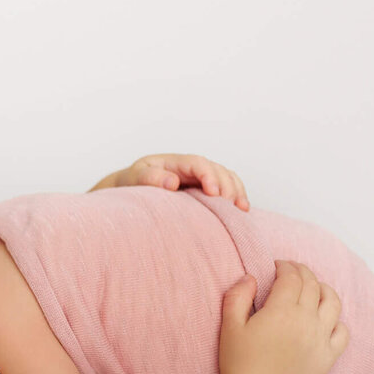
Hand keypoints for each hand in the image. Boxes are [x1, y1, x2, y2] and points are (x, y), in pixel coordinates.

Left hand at [101, 154, 248, 210]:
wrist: (132, 189)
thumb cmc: (133, 182)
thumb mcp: (136, 177)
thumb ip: (151, 178)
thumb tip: (172, 182)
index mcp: (176, 161)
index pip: (199, 163)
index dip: (209, 176)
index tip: (213, 193)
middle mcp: (192, 168)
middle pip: (218, 170)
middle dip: (226, 186)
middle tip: (228, 205)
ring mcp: (201, 178)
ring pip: (227, 178)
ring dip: (237, 192)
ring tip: (240, 210)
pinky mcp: (205, 190)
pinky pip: (227, 189)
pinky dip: (237, 197)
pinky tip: (242, 211)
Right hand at [218, 261, 348, 373]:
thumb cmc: (238, 363)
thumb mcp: (229, 327)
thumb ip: (237, 297)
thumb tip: (250, 277)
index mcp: (281, 311)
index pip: (291, 277)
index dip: (285, 266)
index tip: (277, 265)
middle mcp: (307, 320)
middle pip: (312, 285)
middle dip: (303, 272)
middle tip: (292, 271)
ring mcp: (321, 339)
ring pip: (333, 302)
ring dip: (324, 289)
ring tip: (314, 288)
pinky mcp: (328, 356)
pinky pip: (343, 331)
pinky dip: (337, 320)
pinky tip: (326, 319)